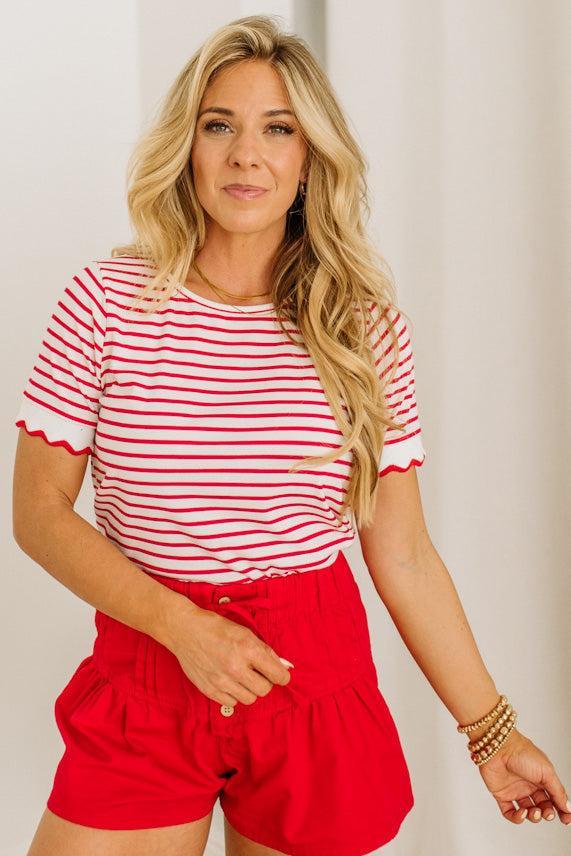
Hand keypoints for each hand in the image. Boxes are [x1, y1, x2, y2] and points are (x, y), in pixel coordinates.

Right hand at [168, 606, 293, 707]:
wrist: (185, 630)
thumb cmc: (216, 628)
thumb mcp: (245, 632)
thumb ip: (265, 651)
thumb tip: (282, 667)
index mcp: (248, 649)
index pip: (277, 675)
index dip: (282, 676)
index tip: (280, 675)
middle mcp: (235, 667)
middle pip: (264, 690)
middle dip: (265, 681)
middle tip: (257, 672)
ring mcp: (221, 681)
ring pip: (249, 699)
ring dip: (249, 689)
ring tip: (242, 676)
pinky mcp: (209, 690)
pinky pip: (232, 703)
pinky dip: (234, 694)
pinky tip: (229, 681)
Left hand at [476, 727, 570, 824]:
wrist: (497, 747)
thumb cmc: (522, 752)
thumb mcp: (547, 772)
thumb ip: (558, 791)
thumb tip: (568, 807)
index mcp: (541, 778)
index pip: (554, 798)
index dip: (561, 809)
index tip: (566, 819)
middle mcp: (529, 785)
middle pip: (542, 806)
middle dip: (547, 813)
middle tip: (547, 813)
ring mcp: (515, 790)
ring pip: (528, 811)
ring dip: (534, 817)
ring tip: (534, 812)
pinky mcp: (502, 795)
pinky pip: (510, 812)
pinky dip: (517, 818)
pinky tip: (522, 813)